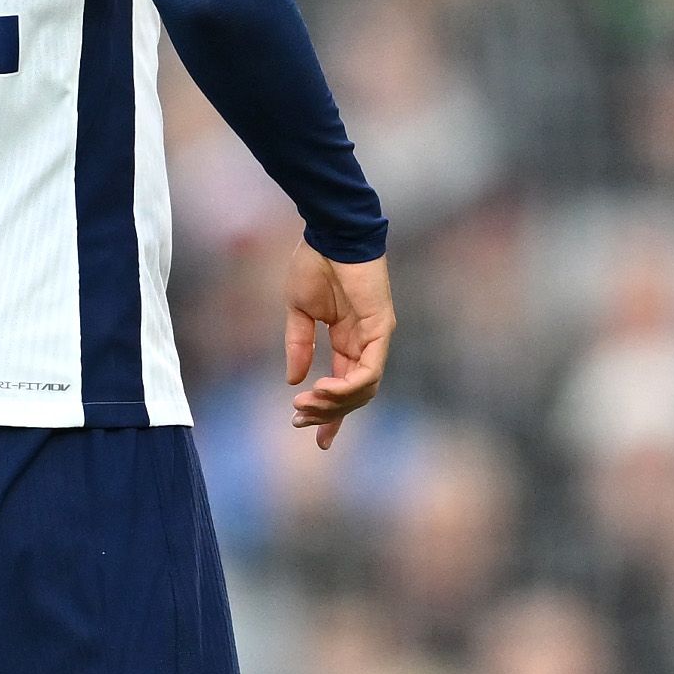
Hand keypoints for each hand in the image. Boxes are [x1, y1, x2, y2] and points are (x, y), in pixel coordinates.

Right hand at [284, 242, 393, 447]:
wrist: (329, 234)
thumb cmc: (314, 264)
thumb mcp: (299, 312)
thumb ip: (299, 346)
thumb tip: (293, 380)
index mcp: (347, 341)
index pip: (344, 387)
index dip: (331, 415)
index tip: (316, 439)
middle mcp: (365, 344)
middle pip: (354, 396)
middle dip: (327, 414)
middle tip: (299, 420)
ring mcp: (375, 338)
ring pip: (363, 389)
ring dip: (334, 403)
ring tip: (307, 403)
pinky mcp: (381, 329)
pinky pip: (370, 370)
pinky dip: (349, 385)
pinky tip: (325, 388)